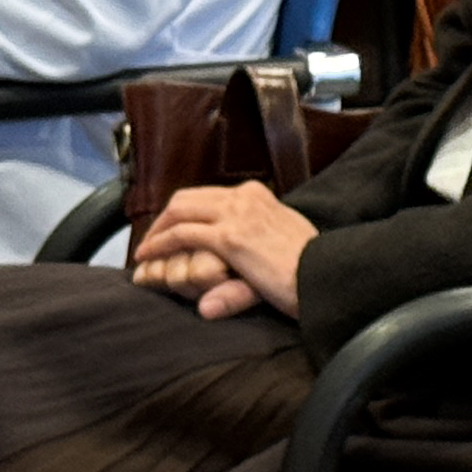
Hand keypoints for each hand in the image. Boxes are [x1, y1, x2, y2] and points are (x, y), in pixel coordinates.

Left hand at [131, 181, 315, 319]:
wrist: (326, 275)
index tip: (176, 229)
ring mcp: (235, 215)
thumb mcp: (283, 241)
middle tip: (153, 240)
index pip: (211, 196)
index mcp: (258, 196)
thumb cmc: (312, 266)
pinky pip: (182, 235)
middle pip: (189, 199)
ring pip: (179, 213)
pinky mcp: (228, 238)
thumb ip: (262, 238)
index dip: (187, 212)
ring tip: (146, 251)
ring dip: (158, 232)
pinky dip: (160, 245)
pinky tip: (150, 257)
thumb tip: (250, 249)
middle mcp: (244, 198)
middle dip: (165, 218)